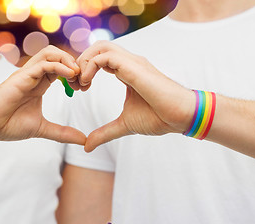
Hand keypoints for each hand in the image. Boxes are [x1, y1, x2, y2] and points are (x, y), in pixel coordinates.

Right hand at [0, 45, 85, 144]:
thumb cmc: (10, 124)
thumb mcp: (42, 128)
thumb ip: (62, 133)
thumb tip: (83, 140)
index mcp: (40, 83)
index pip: (61, 67)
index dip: (75, 73)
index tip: (84, 87)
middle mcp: (34, 75)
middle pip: (57, 55)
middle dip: (74, 63)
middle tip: (83, 80)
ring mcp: (28, 74)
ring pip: (50, 53)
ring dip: (67, 60)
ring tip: (77, 74)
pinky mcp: (22, 76)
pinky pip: (43, 64)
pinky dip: (59, 66)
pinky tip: (70, 76)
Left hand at [74, 41, 194, 151]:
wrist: (180, 117)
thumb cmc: (158, 118)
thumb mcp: (123, 125)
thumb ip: (104, 133)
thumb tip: (87, 146)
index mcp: (126, 71)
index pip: (100, 59)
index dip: (84, 70)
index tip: (78, 88)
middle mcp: (128, 63)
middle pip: (98, 48)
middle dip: (81, 62)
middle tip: (74, 83)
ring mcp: (132, 62)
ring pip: (100, 47)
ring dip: (84, 62)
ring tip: (80, 83)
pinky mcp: (134, 66)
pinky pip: (105, 56)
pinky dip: (91, 66)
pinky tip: (87, 83)